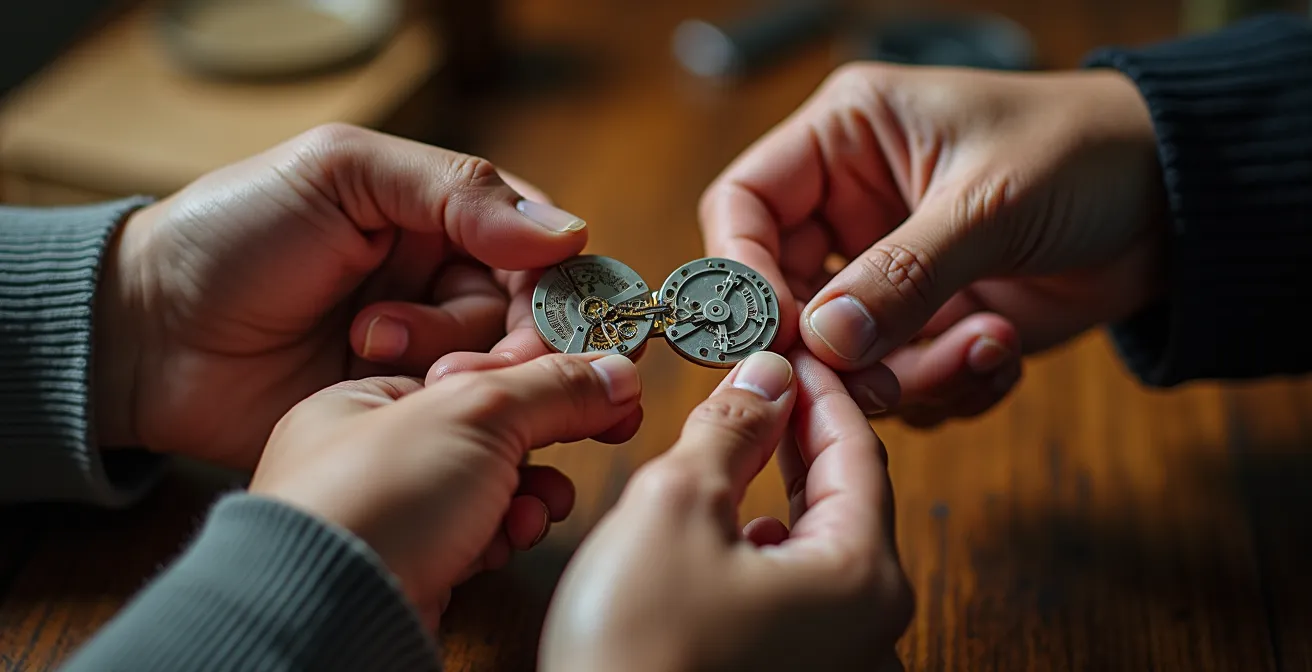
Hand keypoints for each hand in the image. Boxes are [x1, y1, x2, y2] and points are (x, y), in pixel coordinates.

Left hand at [95, 123, 589, 465]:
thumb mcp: (341, 175)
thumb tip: (568, 235)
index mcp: (442, 219)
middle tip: (458, 361)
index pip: (541, 253)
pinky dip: (471, 441)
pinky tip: (448, 442)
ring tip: (388, 361)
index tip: (555, 322)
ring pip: (500, 379)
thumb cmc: (231, 234)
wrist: (143, 334)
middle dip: (513, 347)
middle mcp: (443, 286)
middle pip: (532, 324)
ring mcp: (423, 355)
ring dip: (466, 380)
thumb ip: (455, 190)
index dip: (560, 289)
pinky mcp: (397, 417)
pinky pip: (464, 434)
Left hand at [248, 352, 642, 626]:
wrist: (332, 614)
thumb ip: (550, 387)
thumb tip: (611, 373)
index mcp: (364, 398)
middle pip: (484, 433)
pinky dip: (501, 537)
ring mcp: (387, 516)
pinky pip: (472, 539)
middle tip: (595, 436)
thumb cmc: (367, 503)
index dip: (540, 375)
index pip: (470, 372)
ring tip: (541, 505)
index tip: (600, 384)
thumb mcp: (476, 413)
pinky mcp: (408, 567)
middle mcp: (367, 457)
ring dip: (526, 496)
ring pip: (484, 490)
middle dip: (542, 442)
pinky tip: (510, 538)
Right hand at [541, 350, 911, 671]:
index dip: (821, 392)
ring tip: (743, 445)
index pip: (859, 454)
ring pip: (819, 552)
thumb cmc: (639, 648)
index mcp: (862, 579)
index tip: (793, 349)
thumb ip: (730, 430)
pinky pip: (796, 598)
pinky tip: (729, 535)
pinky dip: (766, 549)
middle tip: (767, 385)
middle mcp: (868, 631)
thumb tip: (766, 376)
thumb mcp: (676, 506)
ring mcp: (833, 666)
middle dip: (804, 440)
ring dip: (783, 493)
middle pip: (847, 504)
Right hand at [700, 64, 1166, 426]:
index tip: (783, 336)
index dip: (744, 272)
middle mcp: (852, 205)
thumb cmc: (1087, 154)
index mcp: (845, 138)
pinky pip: (899, 379)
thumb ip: (901, 273)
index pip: (743, 204)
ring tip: (981, 346)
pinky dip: (946, 386)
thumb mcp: (989, 202)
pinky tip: (1001, 351)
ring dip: (905, 375)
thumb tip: (823, 342)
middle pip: (784, 294)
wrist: (1177, 202)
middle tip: (883, 379)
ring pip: (841, 354)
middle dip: (833, 349)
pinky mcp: (926, 322)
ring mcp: (888, 270)